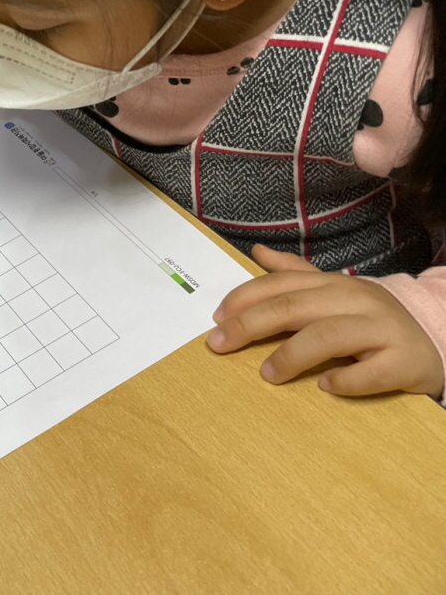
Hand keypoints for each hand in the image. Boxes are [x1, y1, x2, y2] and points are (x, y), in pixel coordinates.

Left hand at [207, 244, 443, 397]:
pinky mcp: (405, 361)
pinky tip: (327, 387)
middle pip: (293, 307)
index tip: (215, 321)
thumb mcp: (332, 293)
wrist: (432, 342)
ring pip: (328, 336)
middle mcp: (356, 300)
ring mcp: (383, 329)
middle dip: (250, 325)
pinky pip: (370, 372)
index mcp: (333, 284)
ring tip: (268, 374)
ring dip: (291, 355)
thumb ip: (295, 273)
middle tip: (219, 346)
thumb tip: (257, 252)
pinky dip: (346, 381)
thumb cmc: (368, 321)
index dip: (244, 300)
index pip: (280, 285)